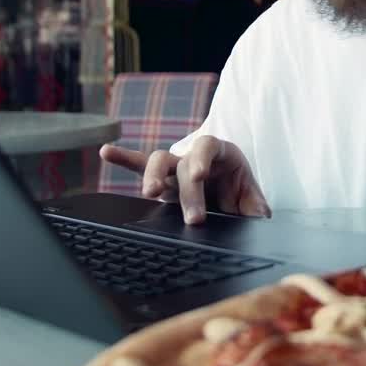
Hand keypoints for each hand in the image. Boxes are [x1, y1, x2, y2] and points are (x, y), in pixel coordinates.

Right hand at [99, 135, 270, 224]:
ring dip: (151, 176)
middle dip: (187, 191)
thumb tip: (260, 215)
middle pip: (182, 163)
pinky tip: (105, 152)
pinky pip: (139, 165)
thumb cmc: (238, 189)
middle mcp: (193, 155)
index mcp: (219, 152)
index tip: (199, 176)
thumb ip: (255, 205)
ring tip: (150, 193)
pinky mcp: (160, 178)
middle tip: (195, 219)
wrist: (228, 187)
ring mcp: (174, 166)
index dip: (202, 158)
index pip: (208, 146)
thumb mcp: (250, 197)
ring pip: (157, 162)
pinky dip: (123, 159)